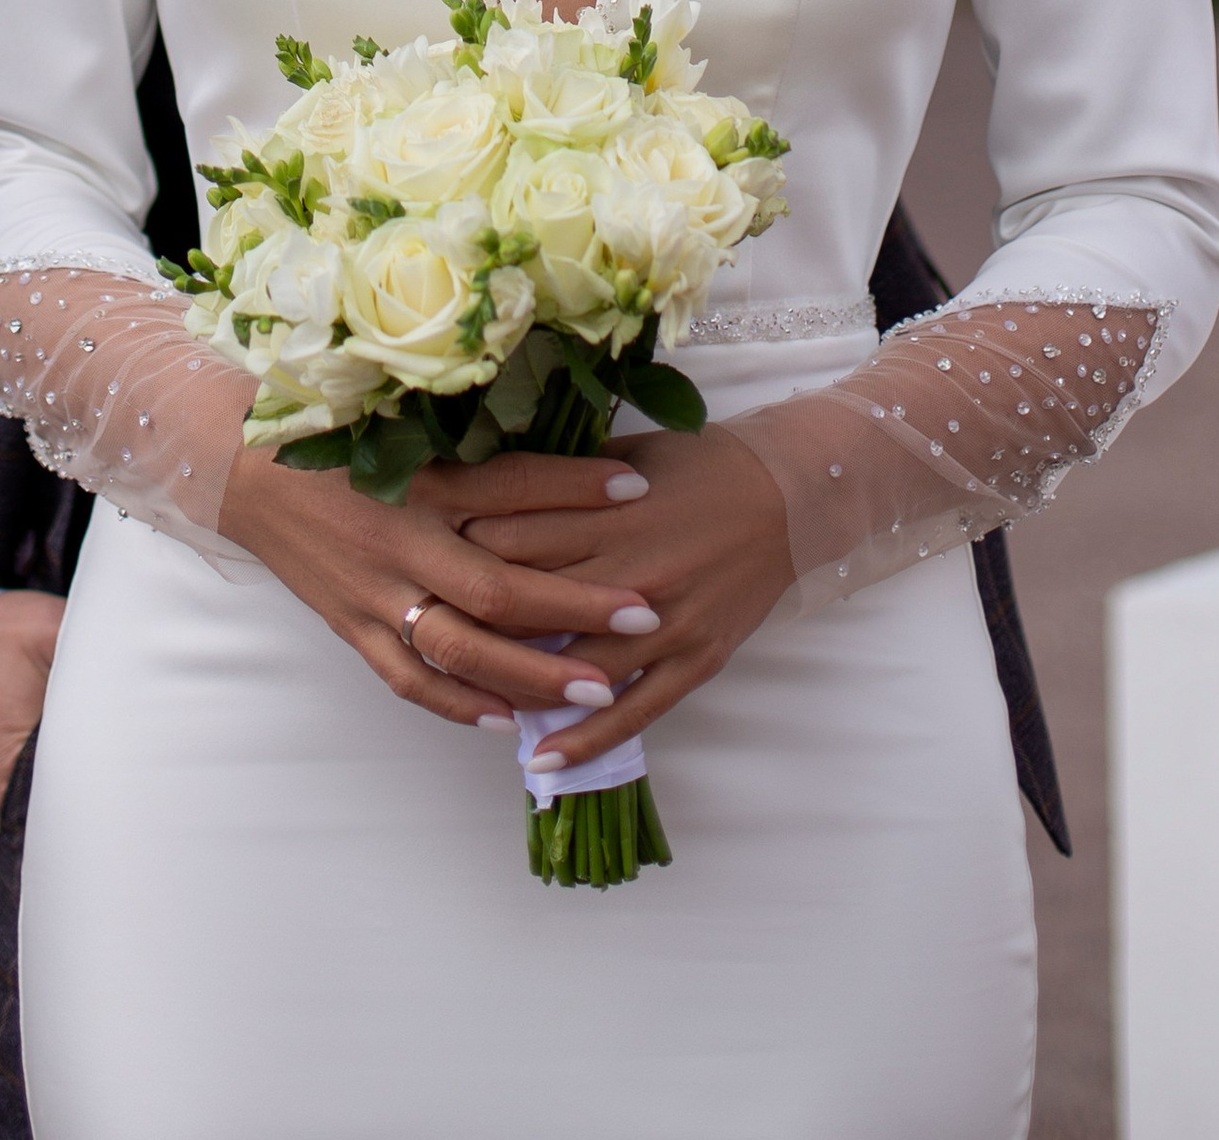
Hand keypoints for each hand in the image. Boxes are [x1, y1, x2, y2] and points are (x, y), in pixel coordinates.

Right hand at [217, 444, 658, 735]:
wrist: (247, 472)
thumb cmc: (337, 438)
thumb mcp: (408, 427)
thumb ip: (479, 447)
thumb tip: (569, 451)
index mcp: (419, 477)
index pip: (513, 484)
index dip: (578, 486)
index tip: (642, 488)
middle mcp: (401, 540)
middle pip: (499, 587)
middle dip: (576, 606)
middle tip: (643, 616)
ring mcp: (374, 593)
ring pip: (462, 649)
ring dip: (532, 673)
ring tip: (595, 688)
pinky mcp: (351, 628)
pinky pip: (409, 678)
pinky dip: (457, 703)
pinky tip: (504, 719)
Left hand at [446, 427, 794, 769]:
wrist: (786, 498)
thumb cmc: (700, 467)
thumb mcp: (626, 457)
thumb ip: (562, 482)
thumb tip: (489, 492)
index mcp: (608, 513)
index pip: (514, 540)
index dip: (464, 554)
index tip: (432, 564)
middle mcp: (630, 572)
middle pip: (534, 604)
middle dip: (480, 620)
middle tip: (437, 632)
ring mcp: (664, 625)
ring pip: (576, 667)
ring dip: (522, 690)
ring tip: (474, 707)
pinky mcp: (695, 662)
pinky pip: (634, 712)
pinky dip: (586, 740)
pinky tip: (542, 761)